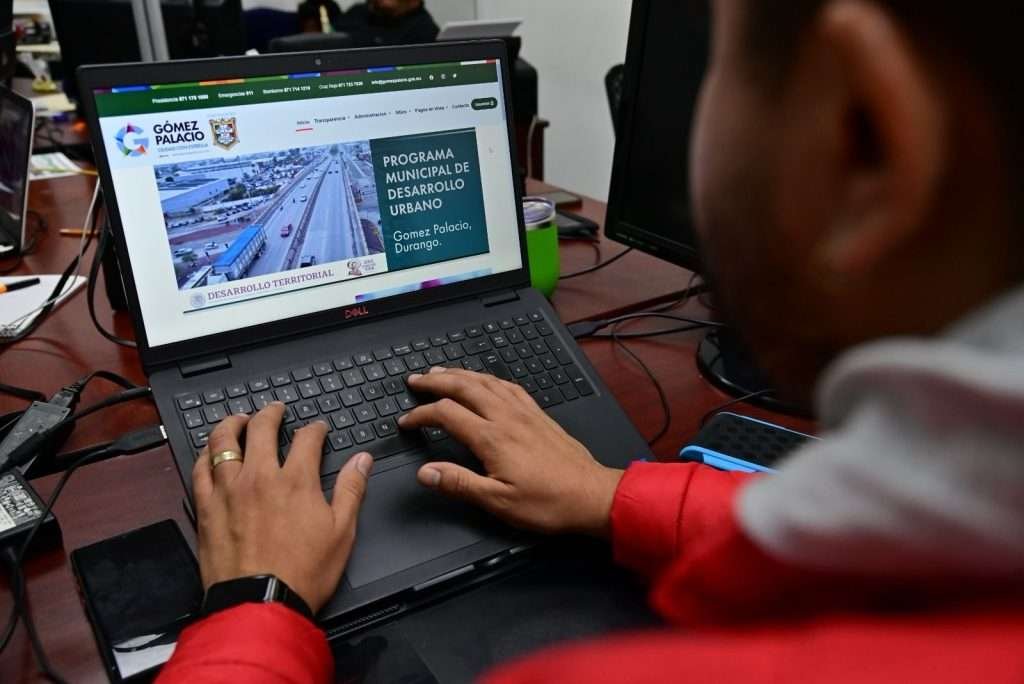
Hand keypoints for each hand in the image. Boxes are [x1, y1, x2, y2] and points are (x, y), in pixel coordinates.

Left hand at [192, 403, 372, 613]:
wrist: (260, 605)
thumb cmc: (303, 573)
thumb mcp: (342, 531)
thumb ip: (352, 489)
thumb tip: (363, 460)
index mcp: (296, 480)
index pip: (306, 438)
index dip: (315, 428)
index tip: (318, 429)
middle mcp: (259, 476)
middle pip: (261, 428)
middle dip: (270, 413)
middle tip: (275, 409)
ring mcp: (228, 490)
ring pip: (223, 441)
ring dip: (232, 424)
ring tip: (238, 419)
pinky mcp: (206, 508)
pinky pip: (200, 469)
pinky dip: (206, 454)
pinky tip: (210, 452)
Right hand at [397, 368, 622, 536]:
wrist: (591, 496)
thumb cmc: (548, 503)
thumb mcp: (498, 502)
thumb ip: (459, 483)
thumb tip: (425, 472)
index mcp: (492, 438)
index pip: (446, 414)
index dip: (421, 415)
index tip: (406, 421)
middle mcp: (507, 418)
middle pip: (465, 387)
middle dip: (436, 381)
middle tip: (416, 379)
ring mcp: (525, 413)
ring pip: (487, 381)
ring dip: (461, 374)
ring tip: (442, 371)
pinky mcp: (540, 416)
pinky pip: (509, 386)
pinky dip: (490, 378)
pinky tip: (486, 380)